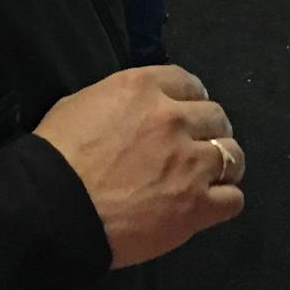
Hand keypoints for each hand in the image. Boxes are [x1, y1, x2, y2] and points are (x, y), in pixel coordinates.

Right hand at [34, 65, 244, 269]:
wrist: (55, 206)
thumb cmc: (57, 155)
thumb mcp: (82, 104)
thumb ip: (120, 103)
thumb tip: (134, 113)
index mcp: (143, 88)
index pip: (188, 82)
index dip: (191, 99)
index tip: (187, 114)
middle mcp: (174, 119)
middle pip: (216, 117)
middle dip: (209, 131)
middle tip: (195, 148)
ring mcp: (190, 163)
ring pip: (233, 156)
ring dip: (222, 164)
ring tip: (207, 177)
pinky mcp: (196, 206)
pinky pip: (233, 199)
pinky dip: (223, 200)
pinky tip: (208, 204)